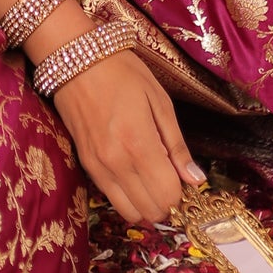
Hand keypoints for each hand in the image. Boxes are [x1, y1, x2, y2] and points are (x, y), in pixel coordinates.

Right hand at [51, 48, 204, 224]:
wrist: (77, 60)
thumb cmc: (123, 74)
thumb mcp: (160, 101)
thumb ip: (177, 145)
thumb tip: (196, 179)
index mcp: (140, 144)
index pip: (168, 196)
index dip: (181, 192)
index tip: (182, 176)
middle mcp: (116, 163)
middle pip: (150, 210)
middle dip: (166, 202)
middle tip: (169, 178)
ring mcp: (97, 167)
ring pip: (129, 212)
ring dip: (146, 204)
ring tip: (152, 179)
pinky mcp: (85, 165)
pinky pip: (111, 198)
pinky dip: (128, 196)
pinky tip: (134, 174)